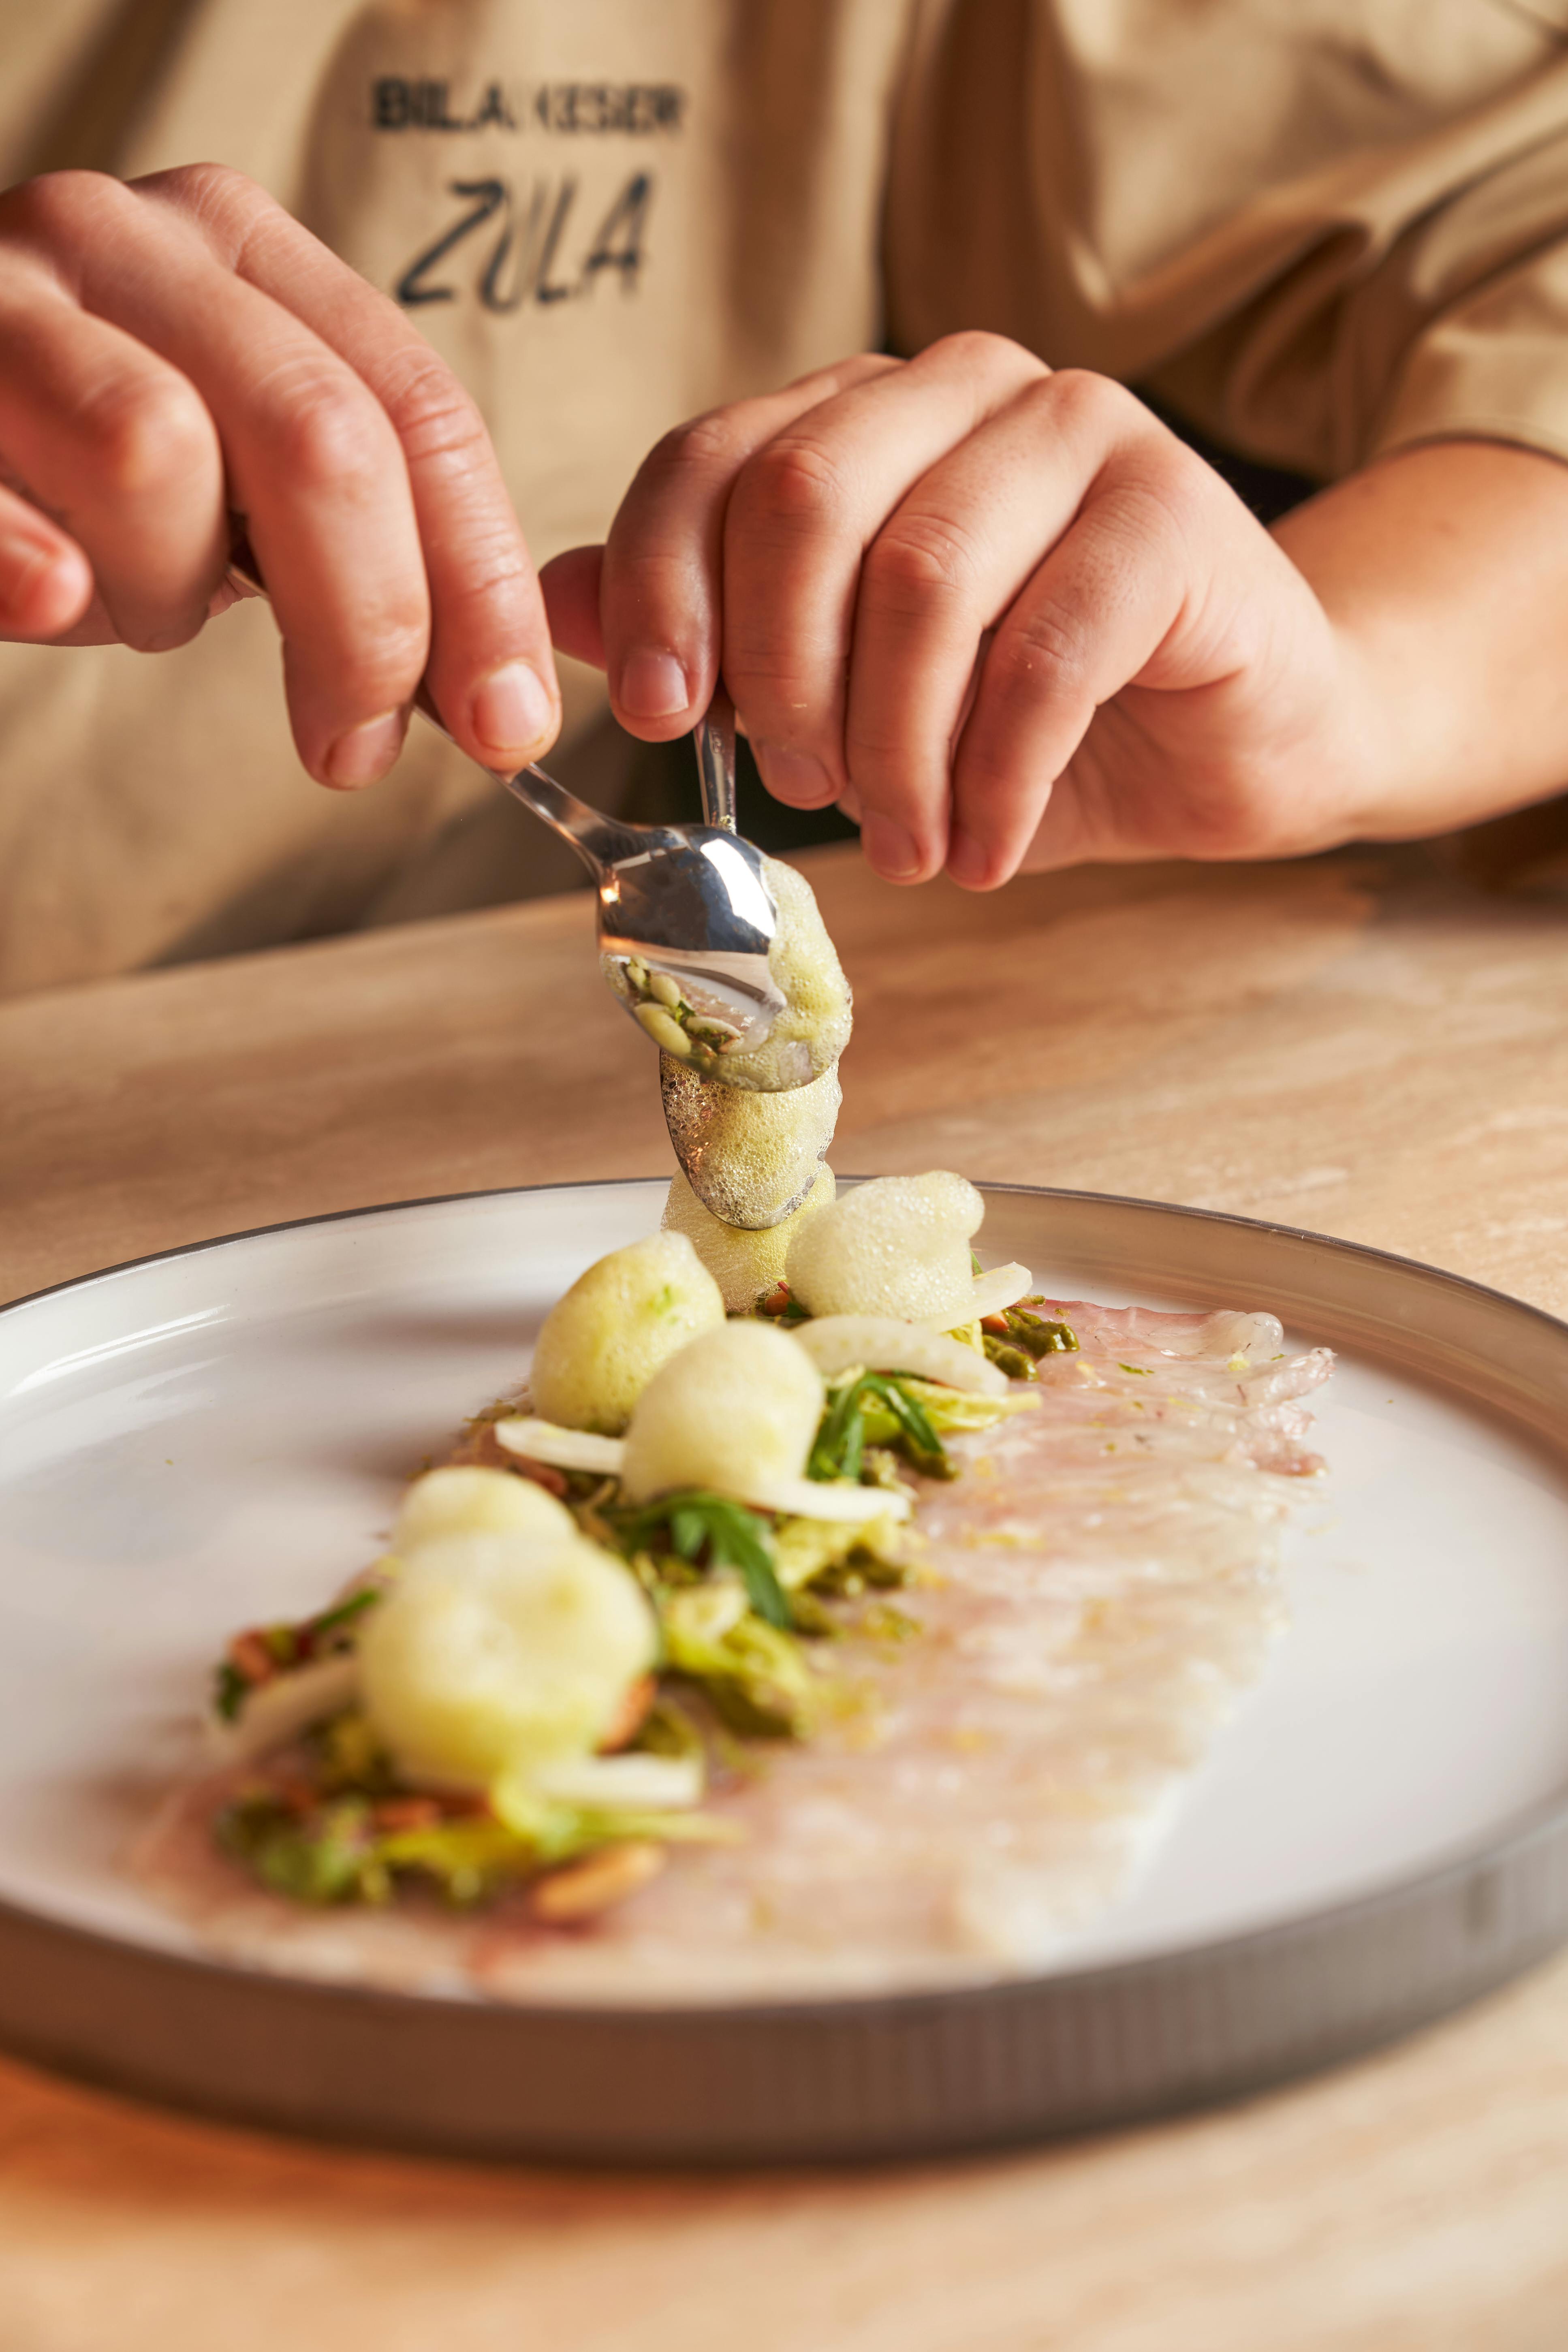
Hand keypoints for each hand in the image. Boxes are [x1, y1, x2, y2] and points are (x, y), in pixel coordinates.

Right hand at [0, 166, 559, 785]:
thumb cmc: (71, 462)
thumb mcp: (227, 468)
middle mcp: (124, 241)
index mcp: (239, 249)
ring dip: (168, 589)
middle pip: (320, 438)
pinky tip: (55, 594)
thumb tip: (491, 695)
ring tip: (133, 605)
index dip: (483, 584)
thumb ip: (348, 533)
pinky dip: (28, 559)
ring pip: (155, 453)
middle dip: (367, 622)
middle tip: (354, 744)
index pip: (420, 412)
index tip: (507, 719)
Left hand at [540, 335, 1367, 885]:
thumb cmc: (1030, 714)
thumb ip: (711, 636)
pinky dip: (993, 779)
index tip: (664, 721)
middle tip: (807, 795)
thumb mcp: (850, 689)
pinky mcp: (1174, 512)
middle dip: (783, 676)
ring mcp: (1080, 430)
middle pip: (805, 498)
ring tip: (909, 846)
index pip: (712, 460)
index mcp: (867, 410)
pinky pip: (1042, 654)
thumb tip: (552, 606)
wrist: (1229, 734)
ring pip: (923, 580)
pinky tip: (984, 851)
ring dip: (893, 751)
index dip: (662, 588)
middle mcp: (965, 386)